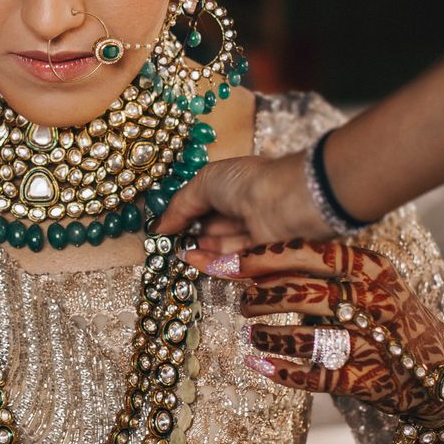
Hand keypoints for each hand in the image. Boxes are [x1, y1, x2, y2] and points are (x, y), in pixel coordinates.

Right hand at [158, 152, 333, 249]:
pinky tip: (191, 259)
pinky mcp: (263, 254)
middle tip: (169, 241)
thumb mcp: (203, 183)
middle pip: (216, 224)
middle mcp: (248, 204)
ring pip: (224, 244)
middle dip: (192, 232)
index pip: (208, 199)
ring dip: (199, 249)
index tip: (168, 223)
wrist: (284, 203)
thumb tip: (159, 226)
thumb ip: (180, 206)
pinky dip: (211, 261)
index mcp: (236, 182)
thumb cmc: (245, 182)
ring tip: (176, 251)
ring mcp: (256, 229)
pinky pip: (234, 260)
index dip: (187, 211)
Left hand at [189, 238, 443, 420]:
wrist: (440, 368)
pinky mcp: (366, 379)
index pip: (306, 255)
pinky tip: (258, 363)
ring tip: (252, 334)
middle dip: (260, 298)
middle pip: (300, 293)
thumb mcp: (374, 279)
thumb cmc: (393, 316)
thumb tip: (261, 261)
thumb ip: (328, 267)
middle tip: (242, 303)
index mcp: (371, 268)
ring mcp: (370, 342)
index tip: (223, 264)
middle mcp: (372, 302)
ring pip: (303, 336)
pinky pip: (312, 375)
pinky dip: (279, 369)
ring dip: (267, 335)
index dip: (259, 259)